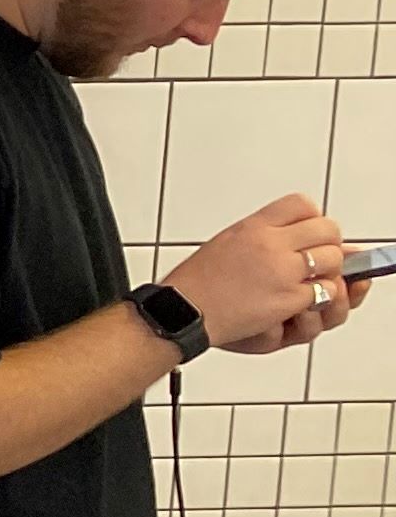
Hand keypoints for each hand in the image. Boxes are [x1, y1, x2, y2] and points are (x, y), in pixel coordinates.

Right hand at [170, 192, 363, 352]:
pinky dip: (319, 298)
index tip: (308, 232)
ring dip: (327, 272)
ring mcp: (282, 271)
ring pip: (333, 260)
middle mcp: (271, 244)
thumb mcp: (227, 242)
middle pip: (327, 230)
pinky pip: (325, 292)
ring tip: (310, 281)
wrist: (184, 312)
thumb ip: (262, 235)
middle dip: (329, 244)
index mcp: (253, 227)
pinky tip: (300, 301)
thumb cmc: (196, 283)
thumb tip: (293, 236)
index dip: (312, 219)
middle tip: (318, 258)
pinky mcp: (290, 298)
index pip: (302, 205)